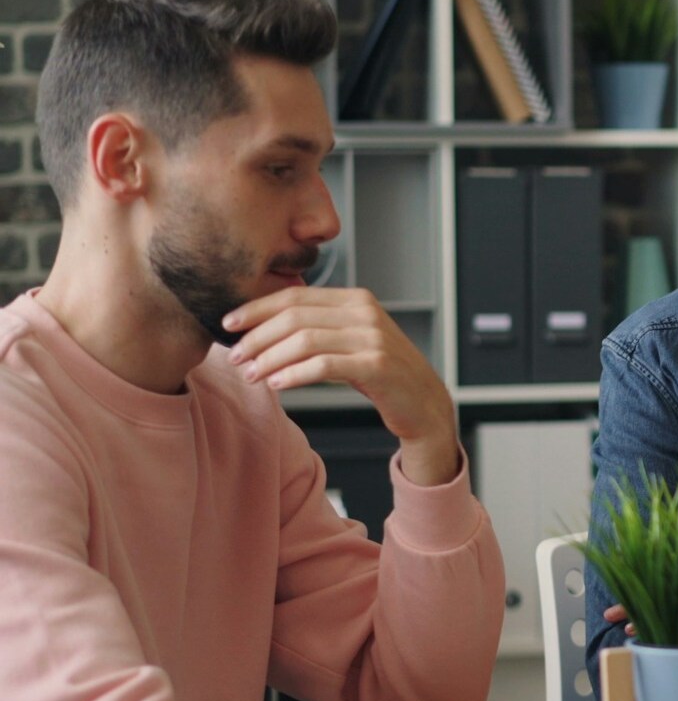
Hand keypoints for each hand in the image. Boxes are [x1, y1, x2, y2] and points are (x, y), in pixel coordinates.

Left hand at [224, 287, 458, 485]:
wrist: (424, 404)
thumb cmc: (382, 375)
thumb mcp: (351, 341)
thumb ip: (320, 327)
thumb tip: (262, 328)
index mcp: (356, 300)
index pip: (295, 296)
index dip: (256, 309)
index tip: (228, 324)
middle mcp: (366, 313)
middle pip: (295, 317)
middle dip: (258, 337)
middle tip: (236, 356)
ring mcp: (373, 338)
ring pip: (305, 340)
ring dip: (270, 358)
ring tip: (251, 374)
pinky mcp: (377, 365)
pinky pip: (324, 366)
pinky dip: (294, 375)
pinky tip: (277, 385)